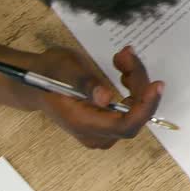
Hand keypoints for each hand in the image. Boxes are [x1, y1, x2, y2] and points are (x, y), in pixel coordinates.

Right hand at [21, 46, 163, 149]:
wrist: (33, 82)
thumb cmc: (49, 72)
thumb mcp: (64, 68)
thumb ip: (85, 83)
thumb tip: (106, 98)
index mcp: (82, 123)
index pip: (125, 125)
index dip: (145, 107)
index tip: (156, 85)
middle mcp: (95, 134)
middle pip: (133, 117)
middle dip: (138, 85)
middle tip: (127, 56)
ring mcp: (102, 133)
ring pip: (134, 112)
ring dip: (136, 85)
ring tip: (122, 59)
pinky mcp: (106, 125)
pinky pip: (130, 110)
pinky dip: (133, 90)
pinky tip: (124, 71)